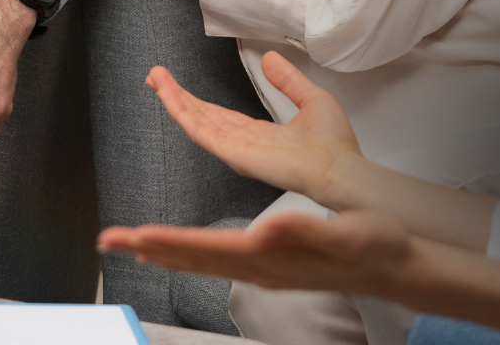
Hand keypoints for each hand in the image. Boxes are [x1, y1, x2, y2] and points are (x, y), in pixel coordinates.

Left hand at [98, 209, 411, 295]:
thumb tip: (269, 229)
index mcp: (270, 257)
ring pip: (200, 262)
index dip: (170, 242)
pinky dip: (188, 254)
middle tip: (107, 240)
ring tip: (128, 243)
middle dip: (148, 249)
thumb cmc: (372, 245)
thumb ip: (306, 232)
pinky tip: (178, 250)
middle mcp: (259, 268)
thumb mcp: (345, 233)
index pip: (208, 249)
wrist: (392, 265)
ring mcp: (262, 270)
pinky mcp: (268, 265)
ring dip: (162, 252)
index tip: (136, 236)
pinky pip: (216, 261)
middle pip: (192, 259)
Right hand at [148, 51, 361, 208]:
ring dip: (173, 99)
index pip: (220, 115)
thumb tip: (270, 58)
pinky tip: (167, 96)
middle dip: (177, 96)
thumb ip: (288, 80)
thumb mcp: (311, 99)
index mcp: (260, 135)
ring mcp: (236, 150)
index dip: (198, 100)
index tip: (180, 84)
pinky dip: (181, 111)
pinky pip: (200, 130)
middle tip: (155, 76)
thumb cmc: (334, 147)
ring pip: (196, 121)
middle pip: (201, 117)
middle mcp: (243, 144)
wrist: (340, 168)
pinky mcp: (233, 153)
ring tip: (155, 78)